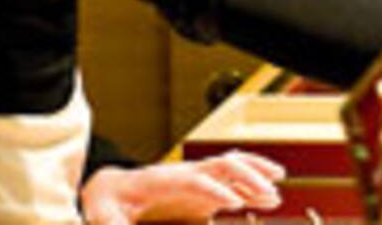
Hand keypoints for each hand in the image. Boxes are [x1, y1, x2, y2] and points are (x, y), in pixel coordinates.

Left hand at [79, 152, 284, 224]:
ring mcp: (196, 178)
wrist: (112, 191)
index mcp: (164, 181)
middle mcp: (185, 174)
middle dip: (246, 177)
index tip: (233, 201)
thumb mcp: (105, 216)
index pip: (195, 180)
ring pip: (232, 166)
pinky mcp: (202, 189)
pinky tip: (269, 196)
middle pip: (221, 165)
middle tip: (267, 194)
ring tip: (277, 189)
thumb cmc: (109, 203)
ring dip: (256, 174)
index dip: (215, 189)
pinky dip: (253, 184)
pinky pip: (233, 181)